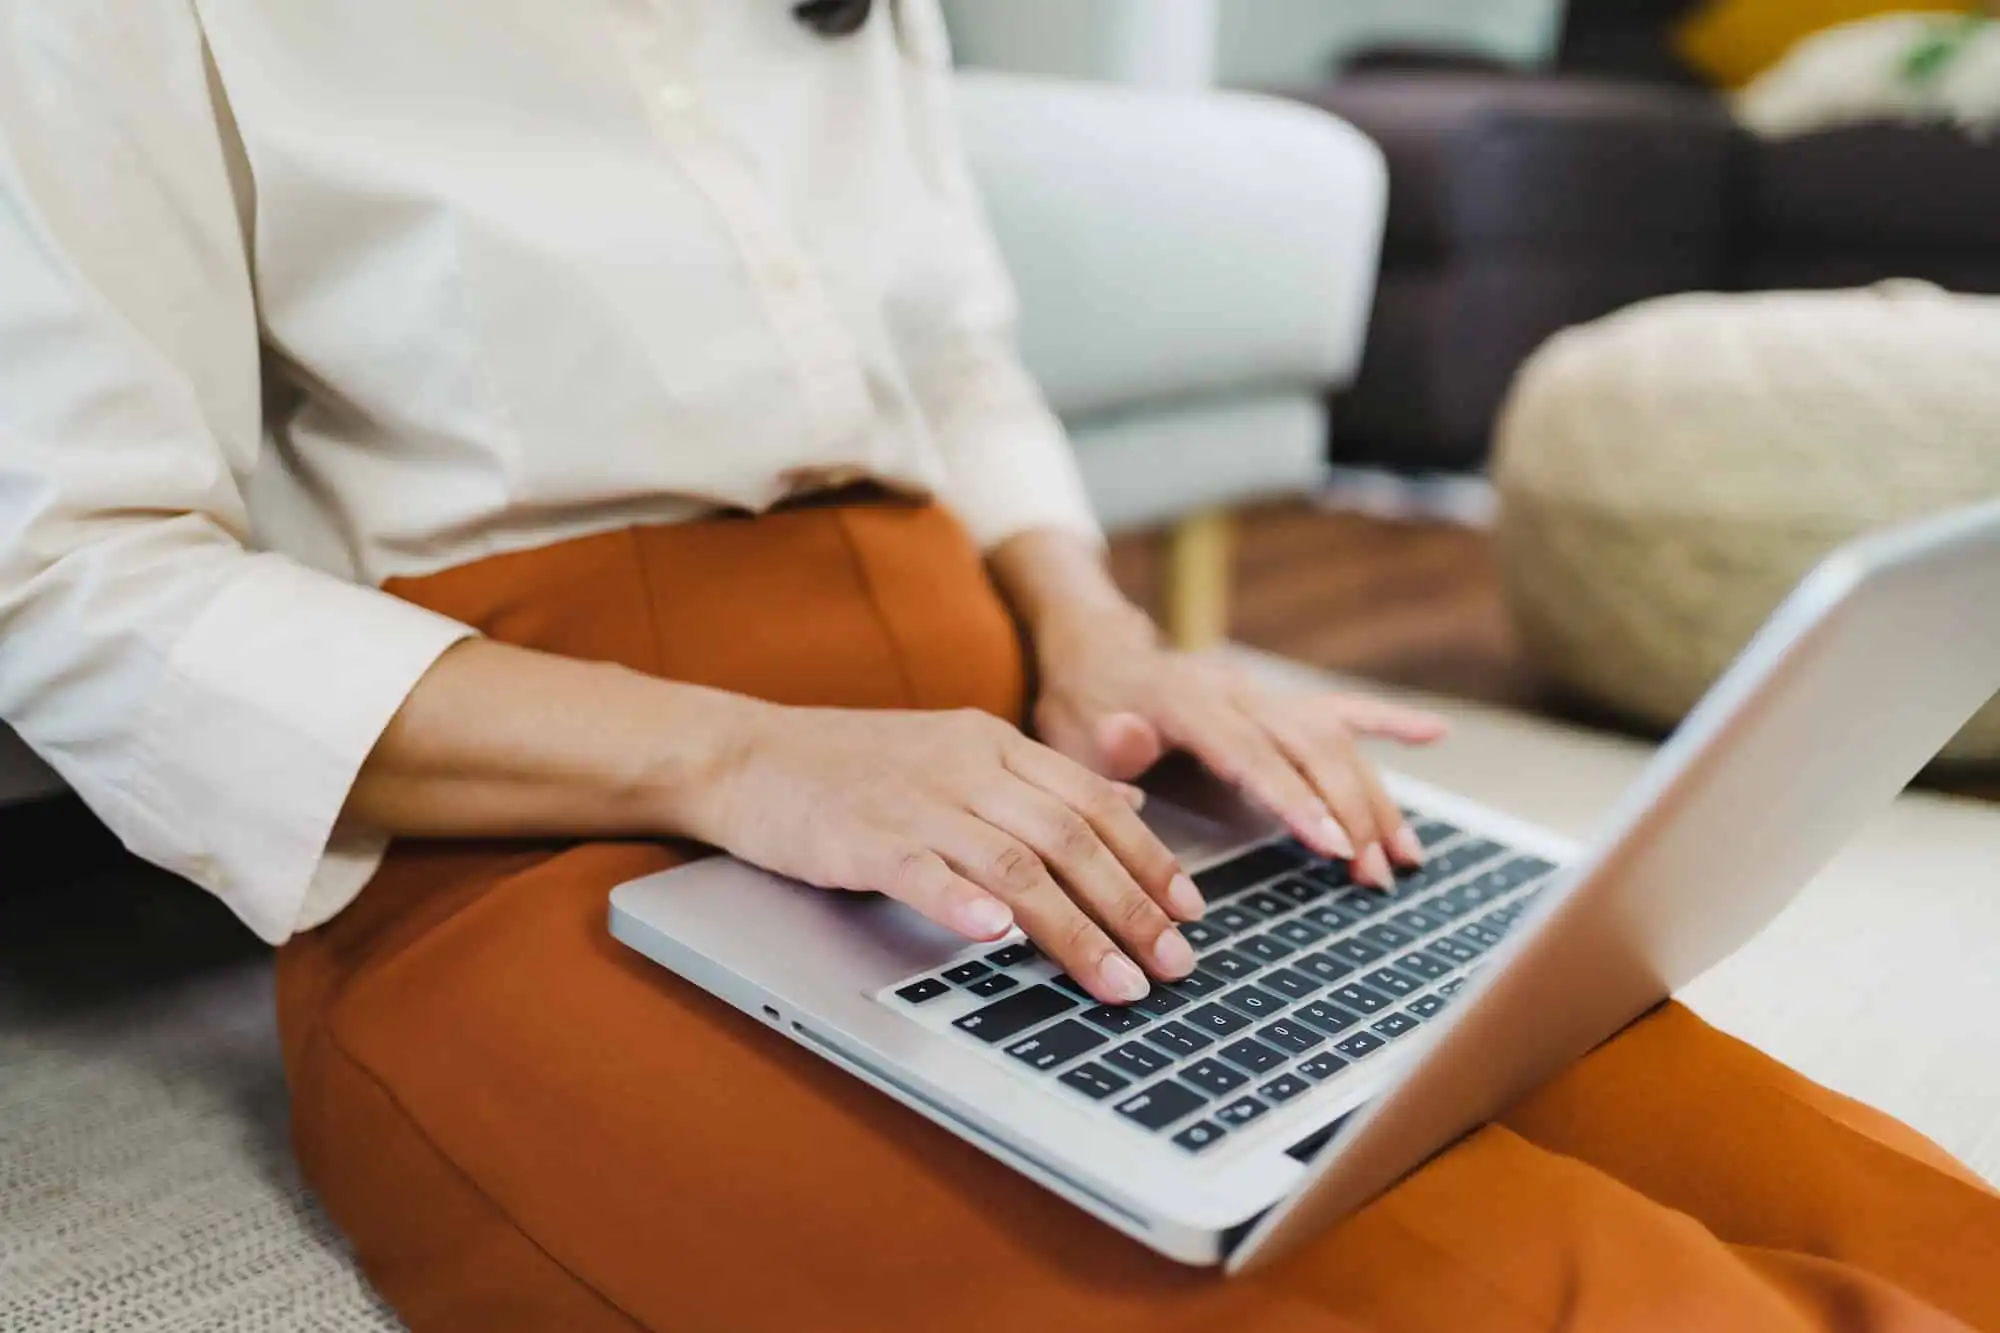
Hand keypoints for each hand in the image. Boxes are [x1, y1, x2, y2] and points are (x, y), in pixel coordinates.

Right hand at [682, 702, 1206, 1003]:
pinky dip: (963, 902)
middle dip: (1132, 907)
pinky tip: (995, 938)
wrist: (743, 754)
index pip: (1093, 803)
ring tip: (1114, 981)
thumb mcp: (956, 754)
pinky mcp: (859, 835)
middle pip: (1070, 837)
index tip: (1190, 913)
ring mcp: (914, 798)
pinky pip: (921, 868)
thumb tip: (1129, 808)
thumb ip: (1040, 783)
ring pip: (1013, 862)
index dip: (1149, 860)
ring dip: (1073, 928)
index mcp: (993, 744)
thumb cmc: (850, 767)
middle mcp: (965, 765)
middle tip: (1173, 965)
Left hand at [1031, 618, 1448, 889]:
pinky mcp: (1278, 702)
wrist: (1096, 657)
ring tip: (1402, 858)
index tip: (1332, 843)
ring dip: (1372, 797)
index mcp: (1183, 701)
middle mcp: (1235, 692)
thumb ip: (1104, 744)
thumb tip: (1124, 738)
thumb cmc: (1079, 709)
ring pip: (1334, 740)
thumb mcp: (1070, 732)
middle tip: (1372, 873)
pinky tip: (1436, 734)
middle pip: (1308, 747)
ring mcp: (1262, 695)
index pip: (1249, 752)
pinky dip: (1389, 721)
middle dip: (1348, 810)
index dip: (1293, 797)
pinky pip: (1341, 710)